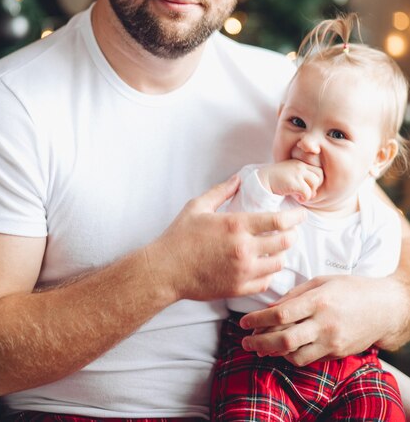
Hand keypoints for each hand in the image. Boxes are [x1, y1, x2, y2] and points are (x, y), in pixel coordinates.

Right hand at [148, 174, 304, 302]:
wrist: (166, 270)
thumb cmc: (179, 237)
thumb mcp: (197, 206)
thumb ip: (221, 191)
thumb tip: (237, 179)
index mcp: (236, 225)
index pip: (278, 221)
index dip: (295, 217)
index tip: (300, 214)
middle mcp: (244, 249)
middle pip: (284, 242)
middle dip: (292, 235)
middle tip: (291, 231)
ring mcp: (243, 271)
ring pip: (278, 263)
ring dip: (281, 254)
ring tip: (277, 249)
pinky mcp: (239, 288)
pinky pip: (266, 283)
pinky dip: (269, 274)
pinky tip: (264, 267)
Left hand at [239, 274, 404, 365]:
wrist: (384, 308)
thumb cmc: (351, 288)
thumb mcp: (321, 281)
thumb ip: (295, 295)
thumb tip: (271, 307)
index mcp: (318, 301)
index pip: (281, 314)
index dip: (258, 320)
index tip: (244, 322)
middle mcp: (324, 323)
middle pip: (284, 339)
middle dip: (260, 342)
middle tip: (246, 341)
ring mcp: (331, 342)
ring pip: (294, 355)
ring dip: (273, 353)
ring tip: (260, 347)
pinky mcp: (337, 354)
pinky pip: (308, 359)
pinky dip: (292, 355)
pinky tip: (283, 349)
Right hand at [258, 159, 322, 201]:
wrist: (260, 182)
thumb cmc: (275, 181)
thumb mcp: (289, 175)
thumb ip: (301, 179)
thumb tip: (314, 193)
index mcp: (299, 162)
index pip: (317, 170)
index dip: (315, 181)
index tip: (306, 188)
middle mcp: (299, 165)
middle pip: (320, 175)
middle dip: (315, 186)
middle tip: (305, 192)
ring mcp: (297, 172)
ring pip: (315, 183)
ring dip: (310, 192)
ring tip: (300, 195)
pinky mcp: (294, 181)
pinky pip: (307, 192)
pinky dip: (304, 198)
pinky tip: (296, 198)